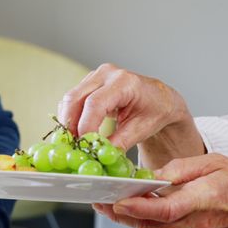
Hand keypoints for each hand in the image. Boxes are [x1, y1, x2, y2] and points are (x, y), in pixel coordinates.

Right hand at [58, 63, 204, 167]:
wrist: (159, 98)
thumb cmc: (156, 110)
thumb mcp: (143, 129)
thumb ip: (121, 141)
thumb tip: (99, 153)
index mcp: (124, 82)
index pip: (95, 103)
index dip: (86, 126)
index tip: (85, 145)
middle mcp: (107, 74)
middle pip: (74, 98)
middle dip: (70, 125)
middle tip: (73, 146)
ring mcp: (95, 76)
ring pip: (69, 99)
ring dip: (68, 122)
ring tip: (75, 142)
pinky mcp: (89, 83)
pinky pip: (72, 100)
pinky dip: (70, 118)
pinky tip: (77, 133)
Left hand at [93, 154, 227, 227]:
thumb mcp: (216, 163)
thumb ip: (183, 169)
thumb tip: (153, 176)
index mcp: (203, 200)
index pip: (164, 209)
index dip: (137, 207)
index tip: (115, 201)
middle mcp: (195, 222)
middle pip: (150, 223)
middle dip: (120, 214)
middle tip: (98, 201)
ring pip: (153, 227)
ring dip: (128, 217)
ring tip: (107, 202)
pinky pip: (162, 226)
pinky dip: (144, 216)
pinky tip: (133, 204)